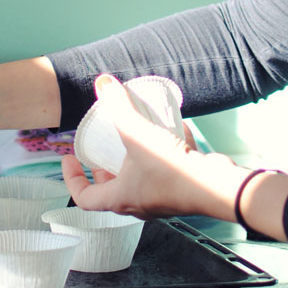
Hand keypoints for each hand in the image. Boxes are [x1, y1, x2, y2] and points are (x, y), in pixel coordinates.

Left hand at [60, 74, 245, 220]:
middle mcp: (139, 205)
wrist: (217, 188)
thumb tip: (102, 82)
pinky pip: (166, 173)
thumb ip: (118, 107)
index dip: (72, 179)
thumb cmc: (172, 171)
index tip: (69, 159)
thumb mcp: (138, 134)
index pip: (84, 199)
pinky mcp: (182, 191)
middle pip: (112, 191)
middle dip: (105, 170)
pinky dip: (165, 154)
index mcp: (120, 199)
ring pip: (139, 182)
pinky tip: (173, 131)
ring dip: (134, 161)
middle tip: (102, 150)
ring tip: (137, 136)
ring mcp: (162, 201)